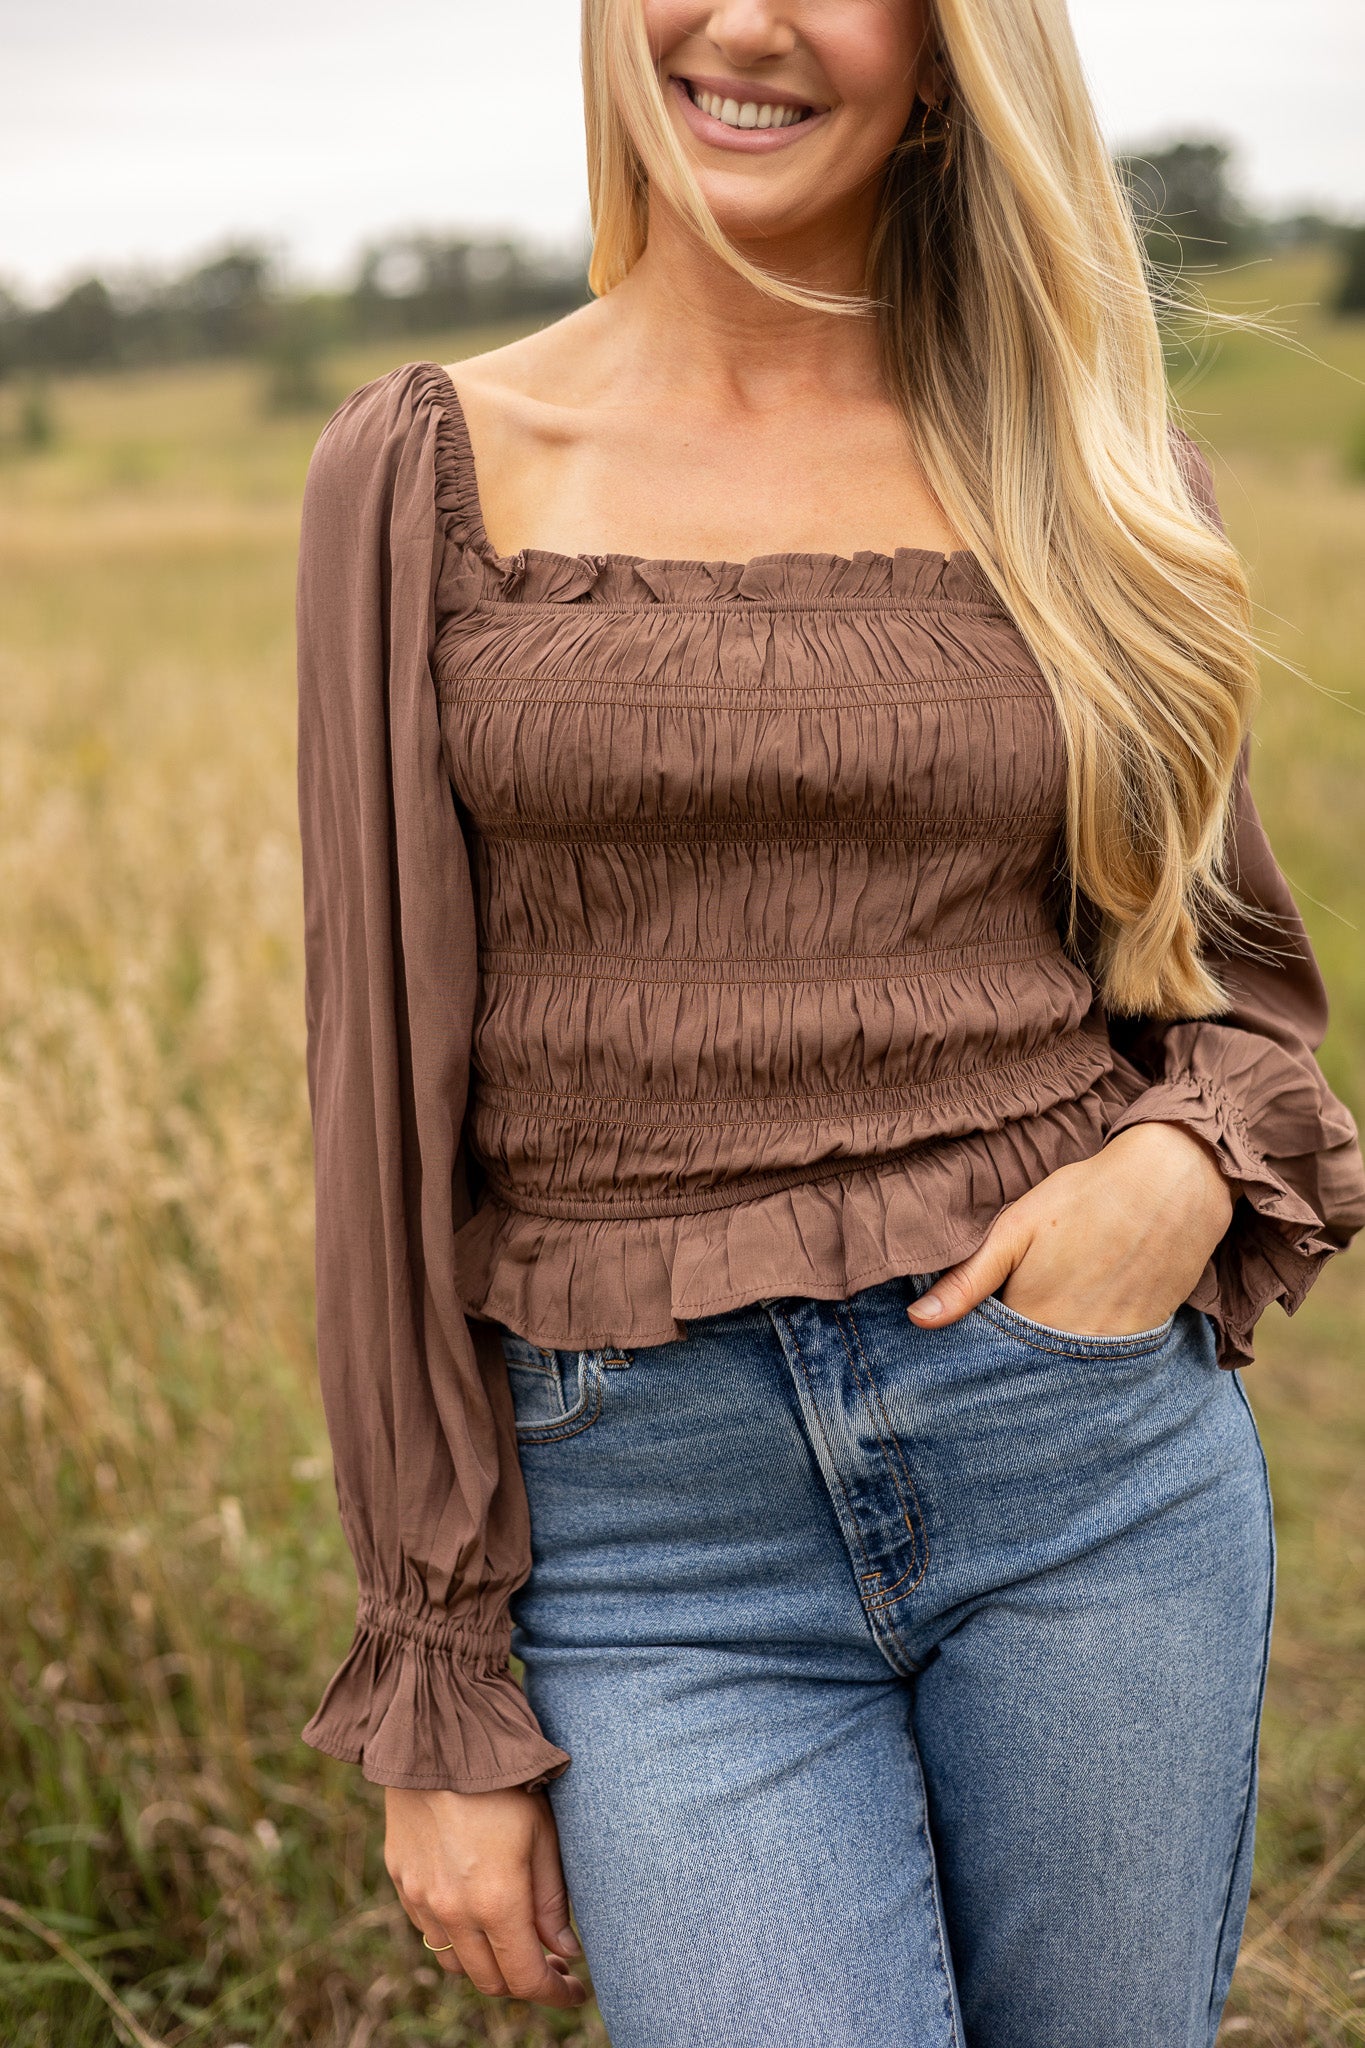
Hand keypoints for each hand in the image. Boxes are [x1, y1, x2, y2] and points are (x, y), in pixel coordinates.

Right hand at [385, 1783, 587, 2010]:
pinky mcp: (400, 1881)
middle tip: (553, 1960)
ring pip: (457, 1964)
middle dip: (525, 1980)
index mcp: (497, 1901)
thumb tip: (565, 1951)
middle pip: (491, 1981)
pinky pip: (430, 1931)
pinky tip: (477, 1910)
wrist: (439, 1736)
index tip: (576, 1989)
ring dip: (488, 1963)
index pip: (526, 1979)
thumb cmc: (503, 1780)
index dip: (555, 1993)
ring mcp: (421, 1898)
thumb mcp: (543, 1832)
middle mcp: (453, 1911)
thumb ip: (552, 1900)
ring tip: (514, 1937)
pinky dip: (457, 1937)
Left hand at [906, 1123, 1235, 1337]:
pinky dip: (1088, 1352)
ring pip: (1066, 1369)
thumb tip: (918, 1321)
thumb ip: (968, 1280)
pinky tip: (1083, 1317)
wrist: (1172, 1184)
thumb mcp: (1016, 1229)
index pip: (990, 1358)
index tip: (969, 1337)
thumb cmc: (1085, 1198)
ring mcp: (1112, 1348)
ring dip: (1050, 1358)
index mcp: (1031, 1320)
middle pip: (1028, 1368)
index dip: (975, 1349)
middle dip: (1012, 1359)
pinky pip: (1105, 1362)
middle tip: (1012, 1323)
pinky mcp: (1142, 1340)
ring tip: (1052, 1314)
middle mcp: (1072, 1347)